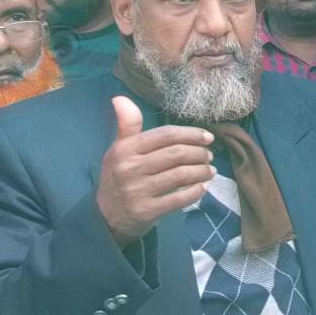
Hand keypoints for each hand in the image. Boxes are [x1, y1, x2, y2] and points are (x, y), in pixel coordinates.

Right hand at [96, 96, 214, 246]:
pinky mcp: (146, 211)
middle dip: (199, 153)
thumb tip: (120, 97)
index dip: (191, 134)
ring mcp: (137, 191)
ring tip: (210, 170)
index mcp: (124, 149)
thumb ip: (127, 125)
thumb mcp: (119, 150)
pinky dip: (196, 191)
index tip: (208, 137)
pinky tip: (203, 187)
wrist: (105, 217)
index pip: (165, 135)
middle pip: (176, 154)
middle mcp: (129, 168)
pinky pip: (179, 198)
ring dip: (202, 171)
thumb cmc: (118, 177)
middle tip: (209, 155)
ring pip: (181, 175)